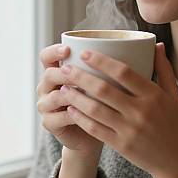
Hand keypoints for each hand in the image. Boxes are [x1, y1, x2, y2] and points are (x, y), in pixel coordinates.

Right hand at [36, 43, 103, 157]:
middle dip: (64, 73)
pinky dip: (73, 115)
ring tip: (87, 94)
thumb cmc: (103, 100)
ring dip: (71, 95)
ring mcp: (46, 105)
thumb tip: (131, 48)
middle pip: (49, 75)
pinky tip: (88, 114)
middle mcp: (48, 86)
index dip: (55, 51)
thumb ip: (106, 66)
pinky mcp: (50, 123)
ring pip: (54, 97)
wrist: (97, 130)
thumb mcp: (103, 80)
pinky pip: (58, 118)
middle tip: (77, 72)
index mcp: (56, 70)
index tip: (69, 49)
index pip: (47, 56)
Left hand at [59, 42, 177, 177]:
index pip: (124, 72)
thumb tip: (156, 44)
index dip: (102, 61)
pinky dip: (81, 118)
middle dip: (80, 77)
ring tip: (62, 87)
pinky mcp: (121, 145)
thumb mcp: (173, 95)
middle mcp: (141, 111)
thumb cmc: (173, 123)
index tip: (84, 53)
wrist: (176, 161)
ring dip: (76, 97)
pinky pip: (96, 129)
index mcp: (153, 95)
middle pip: (104, 90)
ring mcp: (130, 129)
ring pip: (96, 109)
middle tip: (65, 69)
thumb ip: (163, 68)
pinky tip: (71, 109)